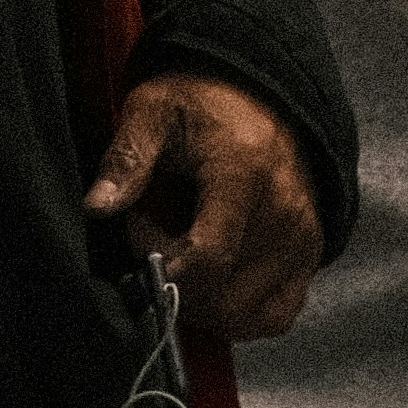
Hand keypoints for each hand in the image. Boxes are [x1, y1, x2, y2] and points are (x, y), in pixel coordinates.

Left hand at [81, 72, 321, 343]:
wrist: (259, 91)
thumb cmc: (200, 104)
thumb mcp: (153, 110)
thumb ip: (126, 157)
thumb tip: (96, 206)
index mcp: (244, 173)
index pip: (206, 260)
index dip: (161, 264)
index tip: (140, 231)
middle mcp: (283, 212)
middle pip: (221, 297)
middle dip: (176, 283)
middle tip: (159, 240)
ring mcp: (302, 238)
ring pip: (242, 314)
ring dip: (202, 300)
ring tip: (186, 251)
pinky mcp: (310, 254)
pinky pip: (274, 316)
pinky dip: (238, 312)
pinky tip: (215, 277)